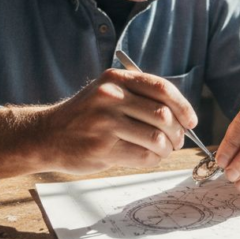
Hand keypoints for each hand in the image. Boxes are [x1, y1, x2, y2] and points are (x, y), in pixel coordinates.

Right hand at [41, 68, 198, 173]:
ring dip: (167, 148)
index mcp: (116, 78)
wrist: (47, 135)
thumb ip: (138, 96)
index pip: (162, 88)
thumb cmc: (85, 116)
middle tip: (178, 141)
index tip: (191, 121)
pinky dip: (154, 159)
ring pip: (157, 138)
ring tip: (164, 150)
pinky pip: (143, 156)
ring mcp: (106, 122)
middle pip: (163, 115)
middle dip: (178, 132)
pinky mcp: (103, 148)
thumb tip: (181, 114)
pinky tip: (150, 158)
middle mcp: (111, 96)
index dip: (184, 106)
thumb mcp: (107, 92)